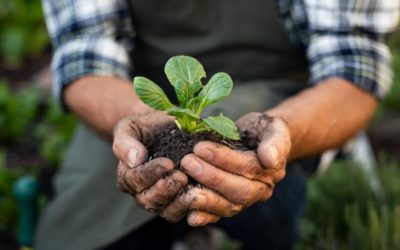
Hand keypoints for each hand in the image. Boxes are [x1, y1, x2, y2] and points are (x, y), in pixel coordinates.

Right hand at [113, 112, 188, 212]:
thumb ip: (125, 142)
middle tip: (181, 177)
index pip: (135, 180)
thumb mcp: (130, 127)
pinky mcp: (181, 202)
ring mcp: (163, 200)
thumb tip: (134, 159)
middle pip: (150, 200)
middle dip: (166, 190)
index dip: (151, 173)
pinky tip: (204, 196)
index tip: (168, 163)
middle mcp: (143, 192)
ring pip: (167, 211)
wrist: (166, 127)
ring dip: (180, 202)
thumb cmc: (146, 127)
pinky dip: (195, 208)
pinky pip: (186, 211)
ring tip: (193, 191)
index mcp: (128, 176)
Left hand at [160, 112, 289, 225]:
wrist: (257, 139)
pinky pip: (220, 214)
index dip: (223, 159)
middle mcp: (261, 189)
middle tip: (187, 162)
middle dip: (211, 177)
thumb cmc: (262, 129)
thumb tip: (270, 159)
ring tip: (184, 187)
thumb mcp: (274, 127)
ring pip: (229, 206)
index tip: (200, 147)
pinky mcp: (231, 204)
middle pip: (238, 190)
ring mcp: (246, 200)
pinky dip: (206, 217)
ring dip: (206, 198)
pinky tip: (191, 216)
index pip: (247, 167)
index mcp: (272, 170)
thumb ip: (276, 141)